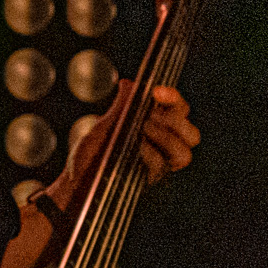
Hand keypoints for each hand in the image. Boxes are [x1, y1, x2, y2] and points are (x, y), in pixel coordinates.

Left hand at [59, 82, 198, 198]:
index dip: (175, 99)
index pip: (180, 113)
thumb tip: (128, 83)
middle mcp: (161, 151)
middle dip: (177, 120)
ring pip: (184, 154)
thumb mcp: (103, 127)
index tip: (157, 91)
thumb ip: (121, 107)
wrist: (74, 184)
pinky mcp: (147, 182)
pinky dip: (151, 153)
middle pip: (193, 135)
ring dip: (167, 137)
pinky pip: (161, 168)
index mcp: (156, 132)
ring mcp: (157, 168)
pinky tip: (138, 147)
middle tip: (152, 115)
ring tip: (144, 129)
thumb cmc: (90, 158)